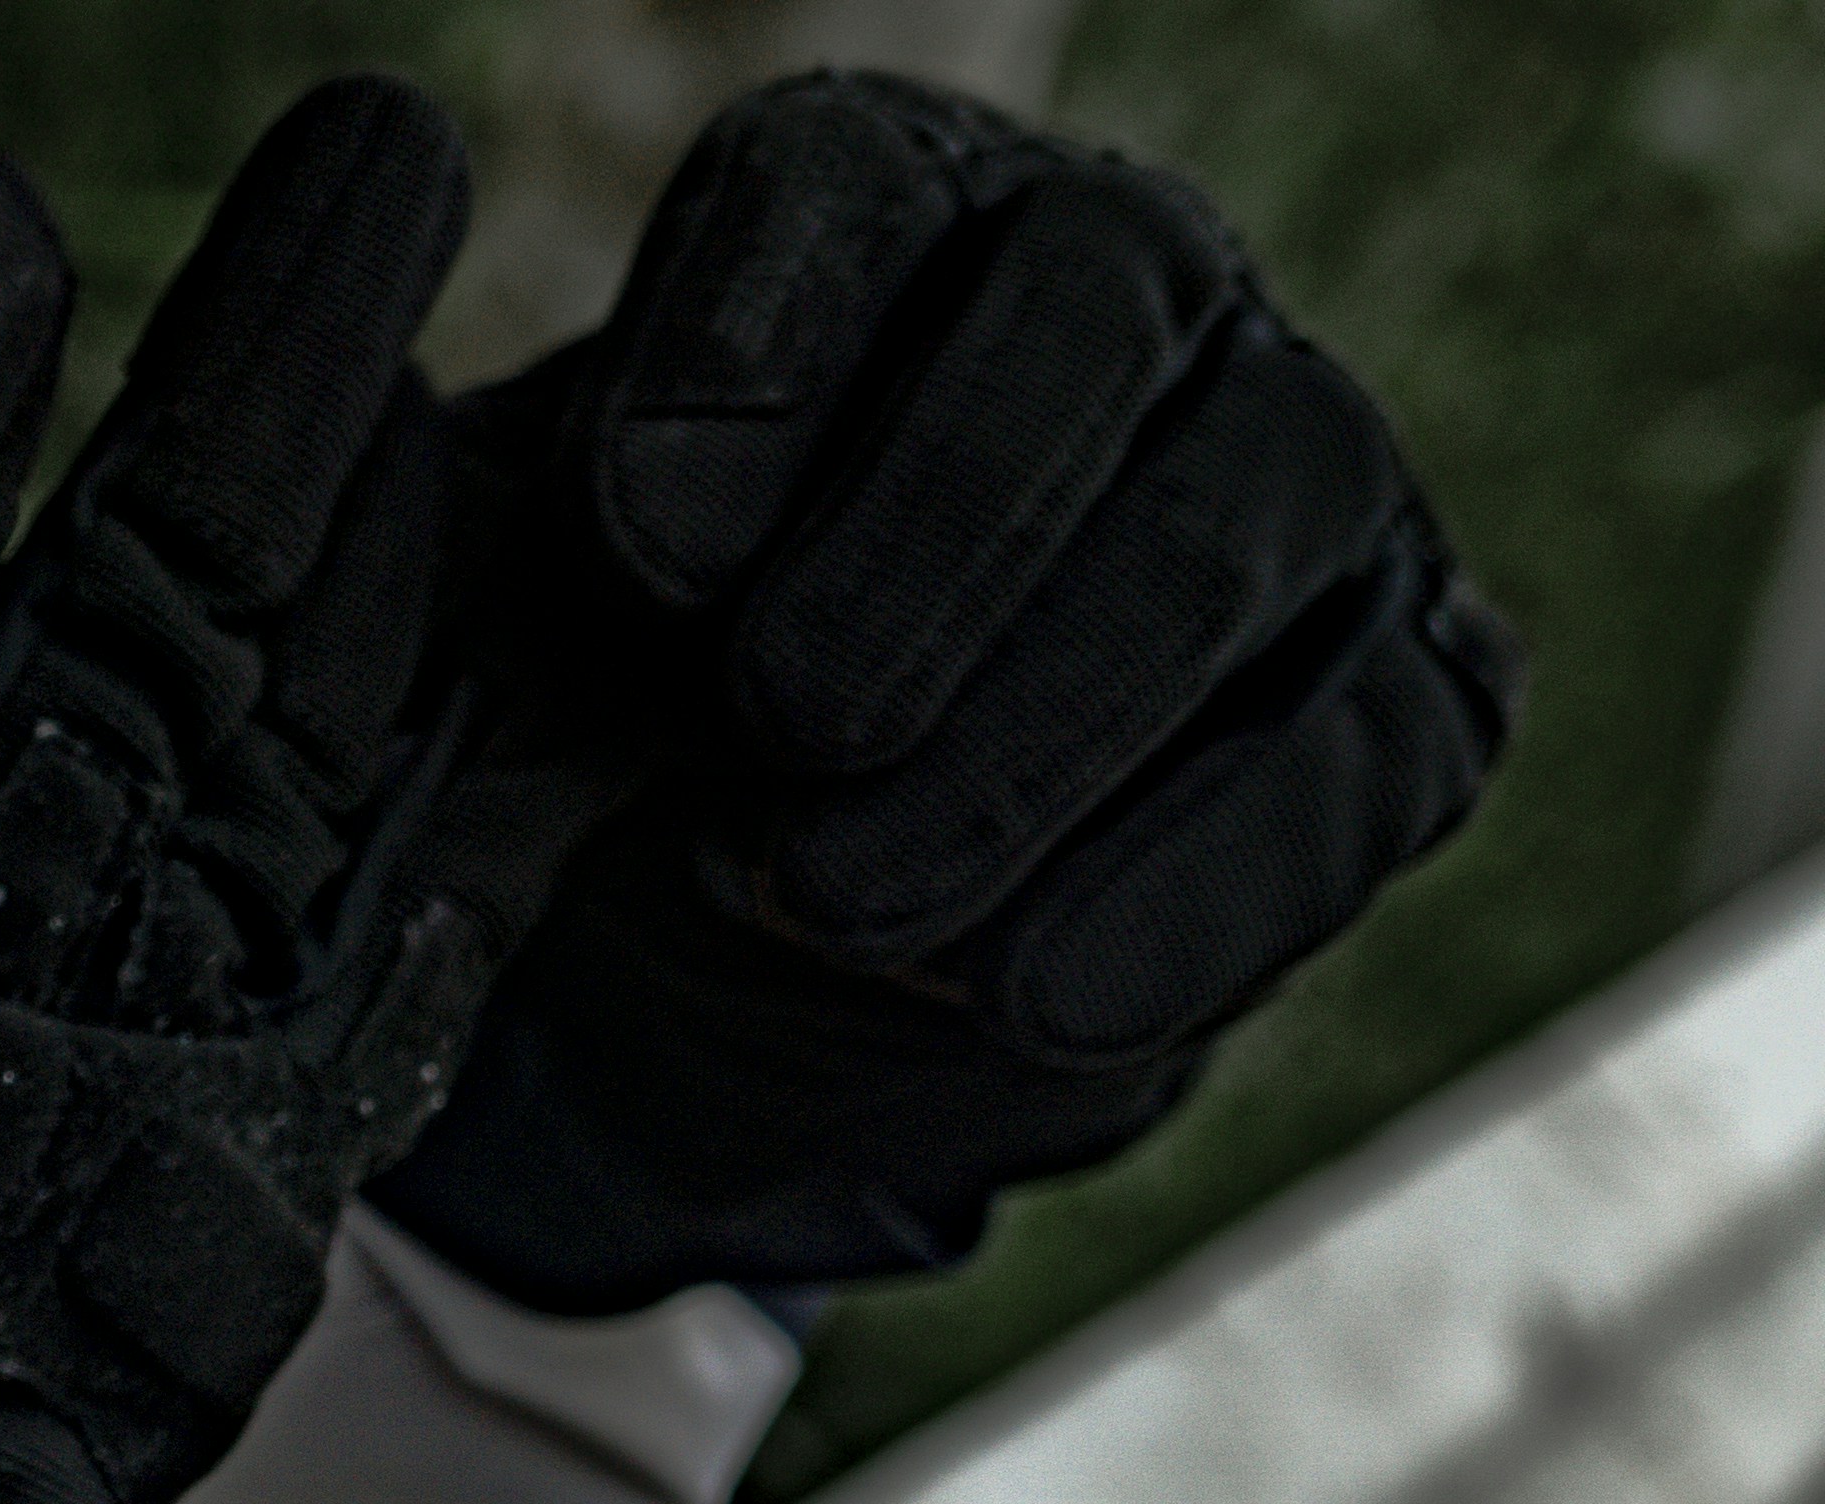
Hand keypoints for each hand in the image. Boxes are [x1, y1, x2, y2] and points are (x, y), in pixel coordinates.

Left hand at [372, 71, 1525, 1313]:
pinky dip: (1187, 887)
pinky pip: (1356, 759)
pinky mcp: (1400, 694)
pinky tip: (1027, 993)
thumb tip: (522, 437)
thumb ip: (424, 498)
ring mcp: (1297, 481)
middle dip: (933, 532)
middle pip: (1097, 314)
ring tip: (833, 894)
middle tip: (779, 724)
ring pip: (1238, 532)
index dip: (759, 346)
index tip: (641, 540)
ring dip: (1034, 731)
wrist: (721, 930)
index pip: (848, 188)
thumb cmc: (583, 696)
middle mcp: (1126, 289)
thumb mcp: (456, 598)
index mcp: (877, 207)